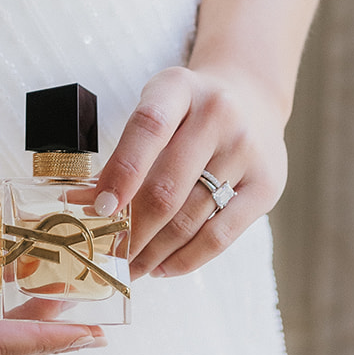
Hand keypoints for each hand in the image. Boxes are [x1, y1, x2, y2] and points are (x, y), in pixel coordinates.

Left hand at [93, 66, 288, 279]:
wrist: (252, 98)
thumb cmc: (190, 111)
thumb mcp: (156, 108)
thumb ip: (125, 152)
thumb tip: (86, 206)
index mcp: (180, 88)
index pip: (148, 128)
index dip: (121, 172)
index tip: (97, 209)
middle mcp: (218, 114)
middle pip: (167, 187)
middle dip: (131, 231)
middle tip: (108, 256)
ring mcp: (247, 150)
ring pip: (190, 218)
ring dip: (153, 252)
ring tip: (131, 267)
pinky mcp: (267, 184)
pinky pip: (221, 236)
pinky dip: (186, 259)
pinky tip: (164, 266)